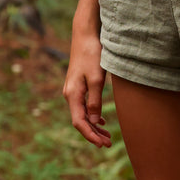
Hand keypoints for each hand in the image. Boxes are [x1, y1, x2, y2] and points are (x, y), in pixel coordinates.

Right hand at [63, 29, 111, 147]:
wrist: (85, 34)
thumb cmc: (92, 54)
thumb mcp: (96, 78)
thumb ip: (95, 101)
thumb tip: (95, 121)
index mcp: (73, 94)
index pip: (79, 122)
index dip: (90, 135)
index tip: (102, 144)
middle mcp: (70, 94)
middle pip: (81, 120)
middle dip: (93, 133)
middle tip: (108, 143)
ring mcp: (73, 89)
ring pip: (83, 113)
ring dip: (94, 125)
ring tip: (107, 136)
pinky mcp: (78, 84)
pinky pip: (84, 105)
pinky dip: (93, 115)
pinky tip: (102, 120)